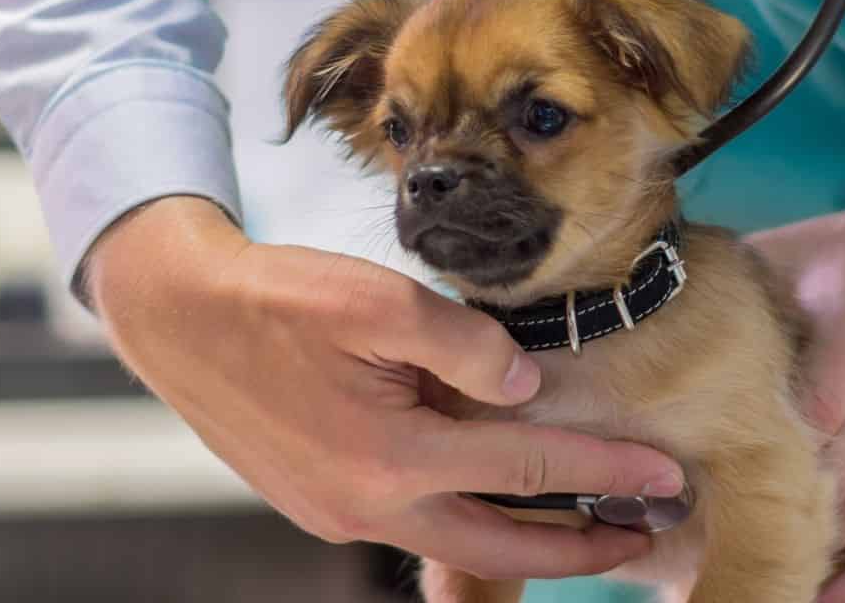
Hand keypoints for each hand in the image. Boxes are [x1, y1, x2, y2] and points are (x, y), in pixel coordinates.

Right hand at [88, 196, 684, 579]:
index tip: (667, 476)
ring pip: (460, 548)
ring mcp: (341, 514)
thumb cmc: (276, 297)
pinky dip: (470, 523)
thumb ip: (469, 344)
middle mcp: (369, 504)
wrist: (178, 316)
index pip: (530, 467)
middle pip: (504, 545)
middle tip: (649, 533)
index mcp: (393, 454)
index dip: (607, 472)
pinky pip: (415, 528)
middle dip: (584, 545)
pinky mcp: (322, 505)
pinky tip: (499, 501)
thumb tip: (528, 388)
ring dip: (531, 544)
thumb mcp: (380, 298)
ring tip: (592, 530)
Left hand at [747, 151, 844, 602]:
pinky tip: (833, 595)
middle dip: (781, 511)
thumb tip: (654, 298)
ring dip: (819, 544)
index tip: (702, 487)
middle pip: (841, 468)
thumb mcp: (798, 252)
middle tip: (715, 552)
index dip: (763, 454)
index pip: (813, 411)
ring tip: (762, 573)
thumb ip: (742, 286)